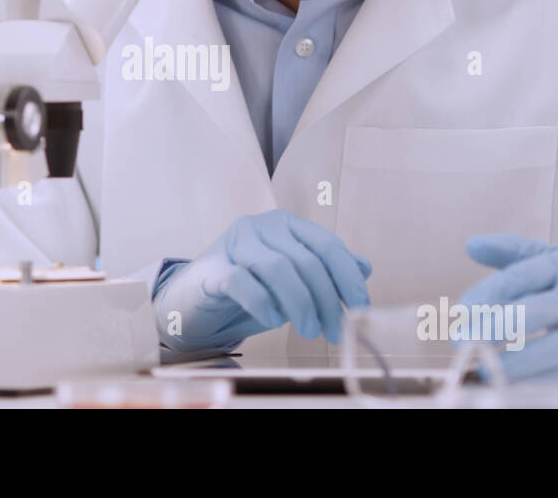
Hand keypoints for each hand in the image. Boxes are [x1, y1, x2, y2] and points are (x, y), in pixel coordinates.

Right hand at [154, 209, 372, 351]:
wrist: (193, 301)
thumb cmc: (248, 290)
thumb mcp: (291, 281)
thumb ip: (323, 271)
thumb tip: (364, 267)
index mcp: (284, 225)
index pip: (326, 245)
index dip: (347, 276)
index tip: (361, 307)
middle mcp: (260, 227)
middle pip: (305, 260)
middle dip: (326, 299)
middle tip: (335, 331)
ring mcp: (234, 245)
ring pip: (277, 268)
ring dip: (300, 303)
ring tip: (309, 331)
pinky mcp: (212, 270)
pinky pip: (243, 283)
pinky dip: (263, 303)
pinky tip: (274, 320)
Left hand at [457, 233, 557, 382]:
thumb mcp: (551, 261)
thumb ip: (512, 251)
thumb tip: (471, 245)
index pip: (523, 275)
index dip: (490, 291)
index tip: (462, 309)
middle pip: (538, 310)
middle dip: (497, 326)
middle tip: (463, 340)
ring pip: (557, 347)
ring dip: (517, 361)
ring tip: (484, 369)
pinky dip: (540, 382)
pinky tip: (512, 385)